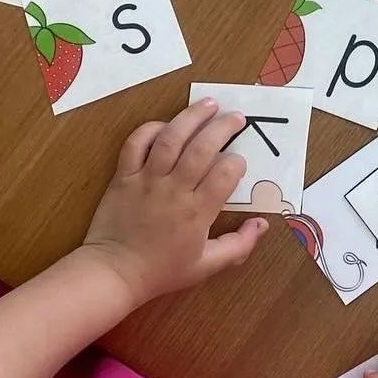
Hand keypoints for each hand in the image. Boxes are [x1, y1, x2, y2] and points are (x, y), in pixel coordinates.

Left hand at [80, 101, 267, 306]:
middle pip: (201, 148)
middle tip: (236, 117)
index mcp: (197, 212)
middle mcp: (174, 190)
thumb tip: (263, 223)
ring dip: (191, 118)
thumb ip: (239, 245)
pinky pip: (135, 144)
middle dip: (222, 128)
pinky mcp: (123, 176)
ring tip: (208, 104)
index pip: (224, 174)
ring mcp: (147, 180)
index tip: (239, 161)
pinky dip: (149, 129)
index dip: (237, 162)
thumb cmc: (162, 270)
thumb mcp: (207, 266)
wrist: (114, 273)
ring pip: (170, 139)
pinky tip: (165, 124)